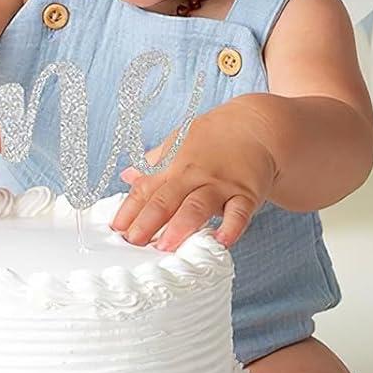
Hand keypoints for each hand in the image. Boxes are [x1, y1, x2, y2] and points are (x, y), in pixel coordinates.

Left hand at [108, 99, 275, 252]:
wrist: (255, 125)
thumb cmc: (213, 139)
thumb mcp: (179, 143)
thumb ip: (154, 164)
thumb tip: (126, 176)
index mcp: (174, 166)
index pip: (146, 189)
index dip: (129, 209)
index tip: (116, 230)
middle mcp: (193, 175)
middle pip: (166, 199)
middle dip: (147, 221)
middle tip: (133, 242)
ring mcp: (219, 185)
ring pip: (197, 206)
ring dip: (180, 227)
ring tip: (165, 247)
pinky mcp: (246, 193)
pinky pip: (238, 212)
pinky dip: (231, 227)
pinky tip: (221, 241)